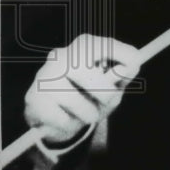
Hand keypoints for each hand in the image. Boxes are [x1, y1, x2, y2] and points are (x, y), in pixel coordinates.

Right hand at [24, 34, 139, 145]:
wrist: (53, 115)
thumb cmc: (89, 95)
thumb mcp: (111, 84)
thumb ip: (122, 76)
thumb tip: (132, 66)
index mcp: (84, 46)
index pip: (109, 46)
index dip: (128, 60)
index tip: (134, 67)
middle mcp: (62, 55)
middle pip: (94, 75)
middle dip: (107, 94)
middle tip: (107, 101)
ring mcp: (45, 76)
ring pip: (80, 103)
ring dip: (89, 114)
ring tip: (85, 112)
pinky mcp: (34, 98)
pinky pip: (64, 119)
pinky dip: (70, 124)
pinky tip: (64, 116)